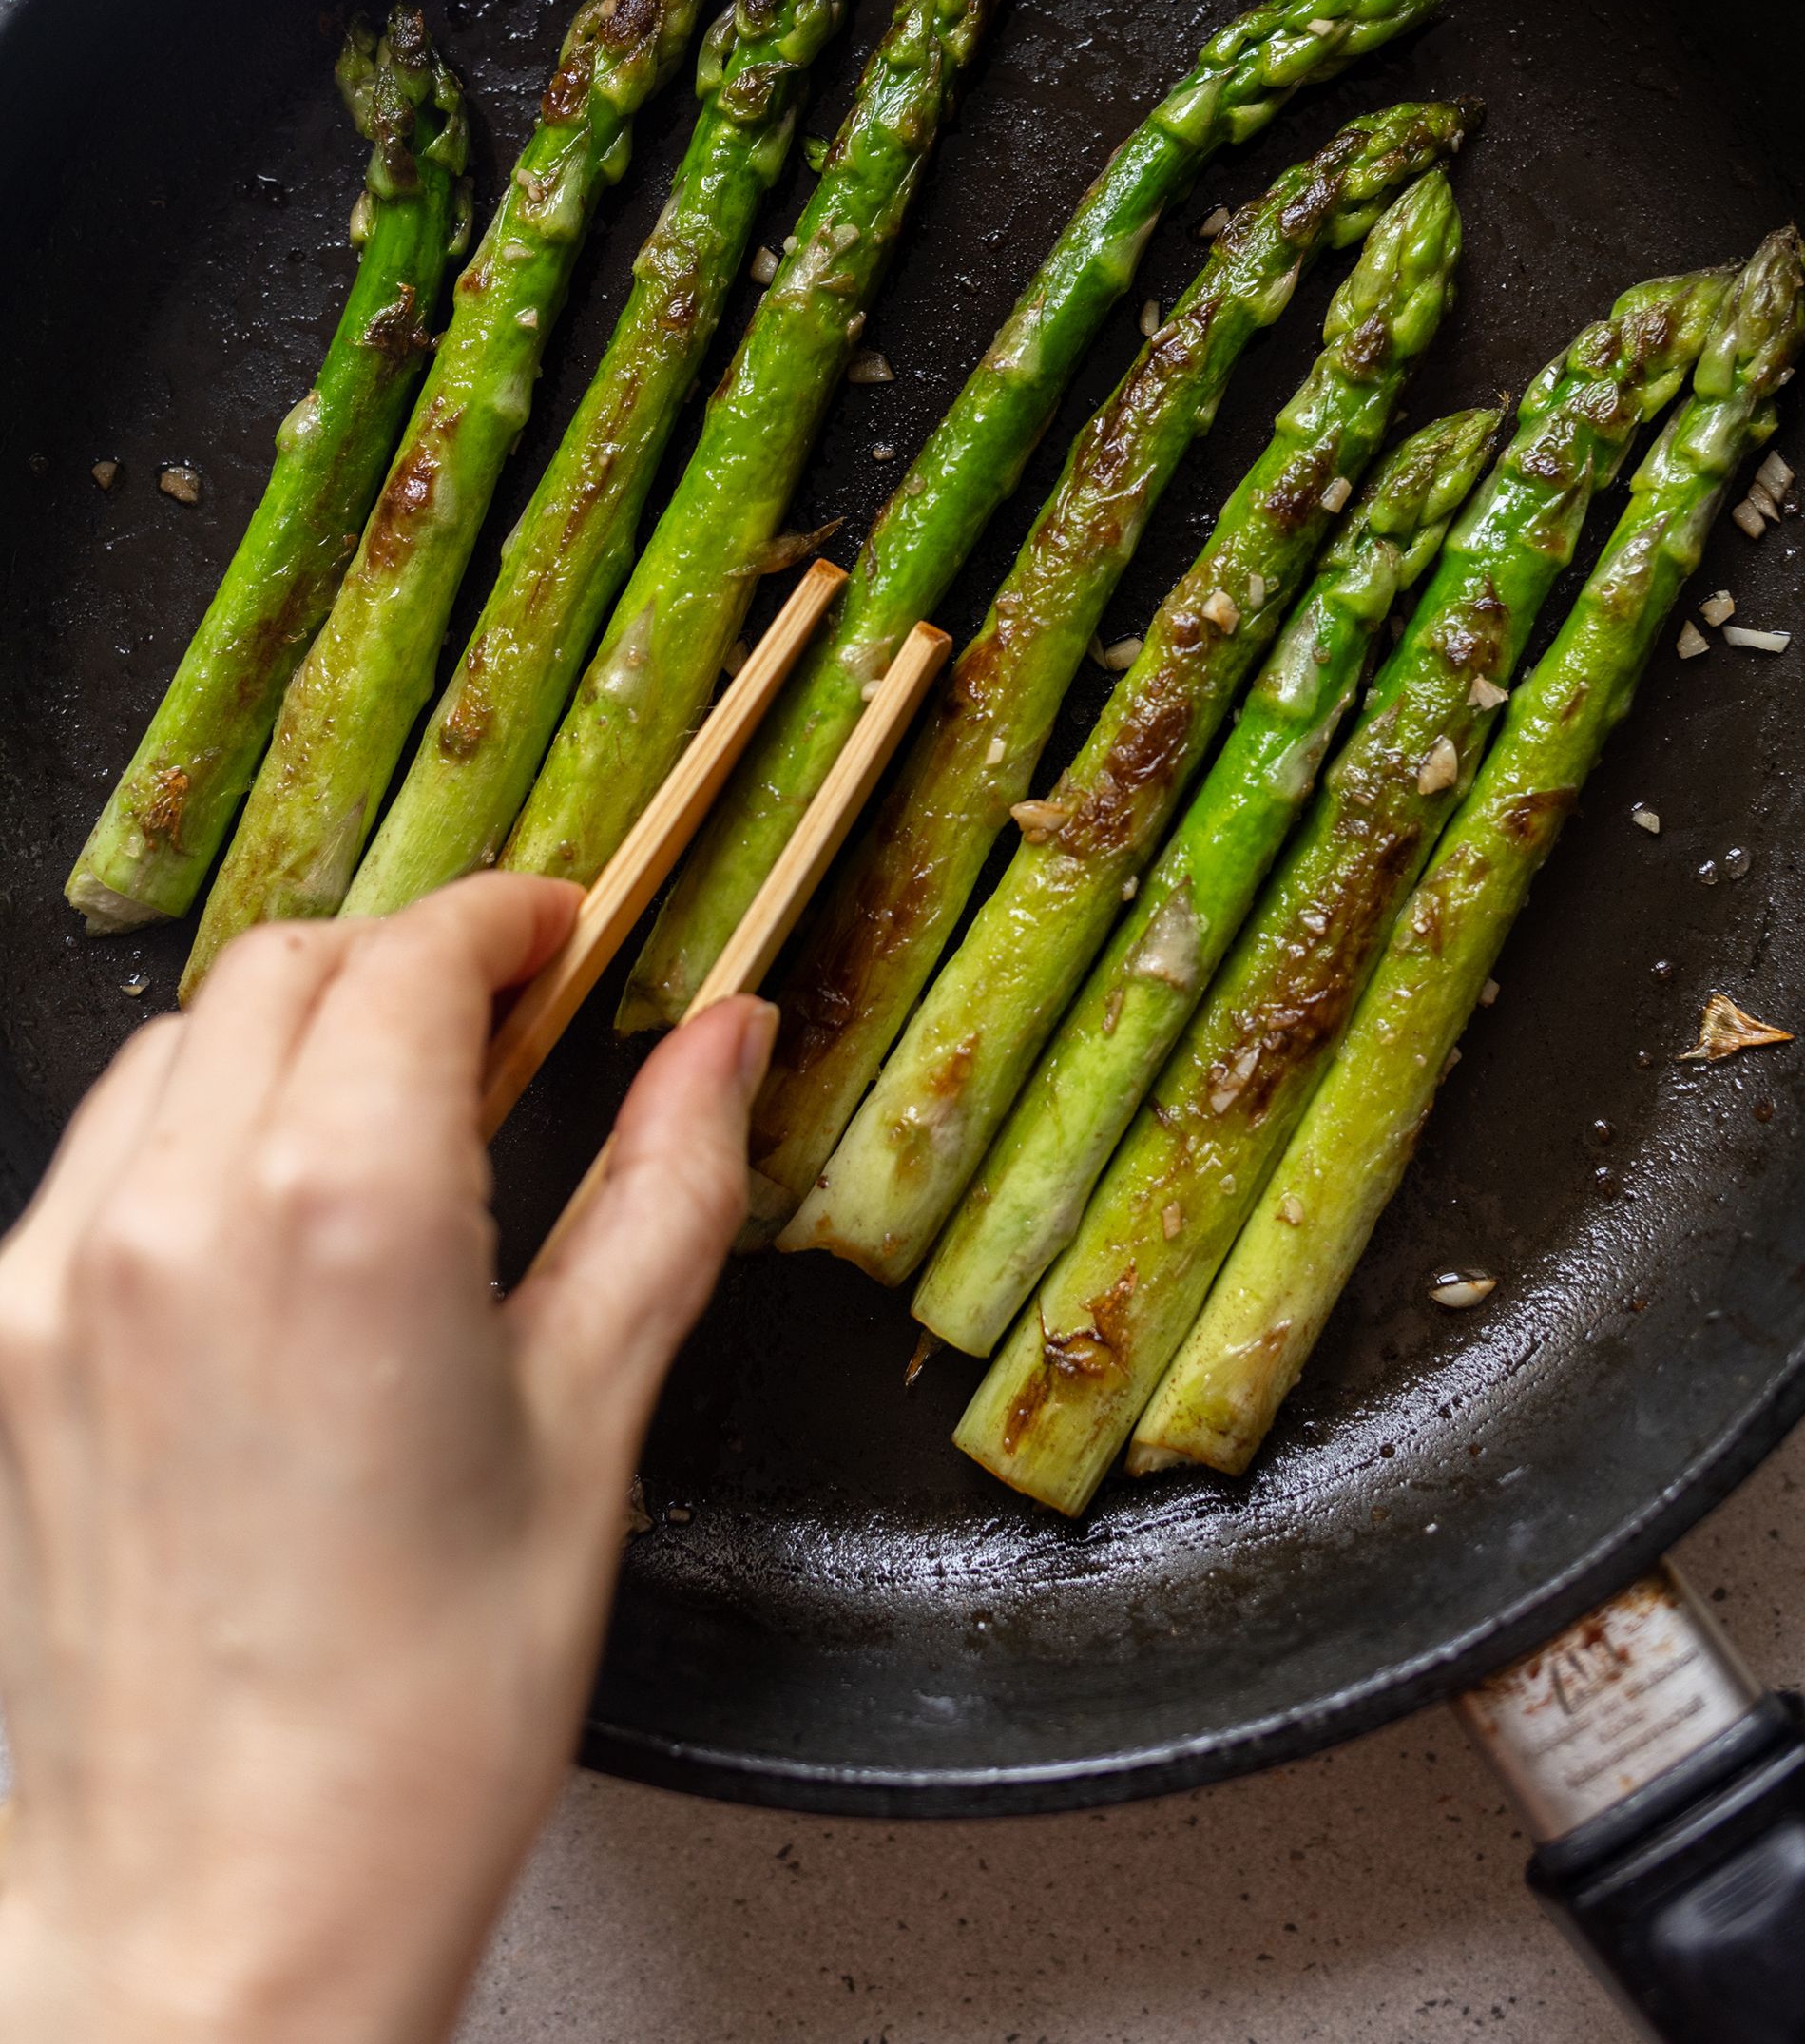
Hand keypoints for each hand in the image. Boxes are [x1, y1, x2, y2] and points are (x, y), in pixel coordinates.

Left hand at [0, 879, 767, 2043]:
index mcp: (342, 1215)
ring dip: (288, 1034)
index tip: (567, 931)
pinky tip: (283, 1227)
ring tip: (397, 1115)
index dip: (506, 918)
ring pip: (170, 1050)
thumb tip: (725, 1039)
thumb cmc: (424, 1707)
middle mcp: (172, 1219)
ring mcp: (55, 1286)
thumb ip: (663, 1192)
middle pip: (278, 969)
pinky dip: (193, 1137)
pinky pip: (94, 1165)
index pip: (412, 958)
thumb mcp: (592, 1423)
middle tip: (508, 1011)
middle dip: (402, 959)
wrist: (223, 1900)